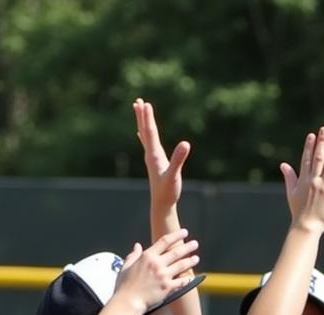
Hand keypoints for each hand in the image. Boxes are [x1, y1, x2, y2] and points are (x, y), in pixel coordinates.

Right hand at [113, 229, 199, 313]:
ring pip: (181, 265)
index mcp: (147, 256)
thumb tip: (137, 245)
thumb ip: (133, 255)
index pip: (164, 241)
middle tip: (195, 244)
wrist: (128, 302)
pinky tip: (191, 277)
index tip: (184, 232)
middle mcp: (157, 264)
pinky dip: (187, 279)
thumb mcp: (126, 266)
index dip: (176, 235)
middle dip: (187, 247)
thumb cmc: (124, 285)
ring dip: (190, 261)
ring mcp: (163, 276)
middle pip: (176, 252)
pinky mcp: (167, 288)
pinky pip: (181, 282)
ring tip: (196, 258)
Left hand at [134, 97, 189, 212]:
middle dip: (142, 116)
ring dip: (142, 122)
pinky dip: (144, 135)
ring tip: (138, 110)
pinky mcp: (154, 162)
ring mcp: (151, 158)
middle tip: (138, 101)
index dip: (148, 118)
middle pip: (145, 131)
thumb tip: (185, 144)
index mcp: (154, 155)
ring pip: (145, 135)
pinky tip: (141, 132)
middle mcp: (150, 154)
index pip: (150, 132)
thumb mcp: (174, 175)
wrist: (161, 204)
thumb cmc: (168, 191)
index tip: (146, 104)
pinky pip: (148, 144)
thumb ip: (178, 159)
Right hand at [280, 127, 323, 233]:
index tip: (312, 135)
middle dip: (322, 143)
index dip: (309, 146)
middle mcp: (314, 181)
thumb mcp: (291, 192)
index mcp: (304, 180)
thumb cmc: (298, 211)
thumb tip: (283, 164)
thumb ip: (289, 177)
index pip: (306, 159)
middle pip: (318, 158)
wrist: (305, 227)